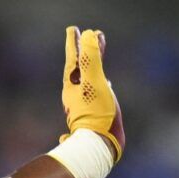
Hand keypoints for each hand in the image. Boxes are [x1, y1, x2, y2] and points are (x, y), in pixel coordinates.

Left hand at [60, 26, 122, 158]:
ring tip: (98, 57)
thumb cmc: (96, 114)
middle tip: (90, 36)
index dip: (75, 43)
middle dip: (85, 51)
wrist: (98, 146)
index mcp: (72, 86)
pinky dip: (100, 83)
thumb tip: (87, 35)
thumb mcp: (94, 82)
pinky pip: (95, 92)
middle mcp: (75, 95)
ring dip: (93, 66)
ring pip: (87, 79)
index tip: (75, 29)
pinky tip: (106, 85)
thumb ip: (91, 59)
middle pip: (80, 67)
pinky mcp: (94, 114)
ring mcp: (84, 105)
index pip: (73, 58)